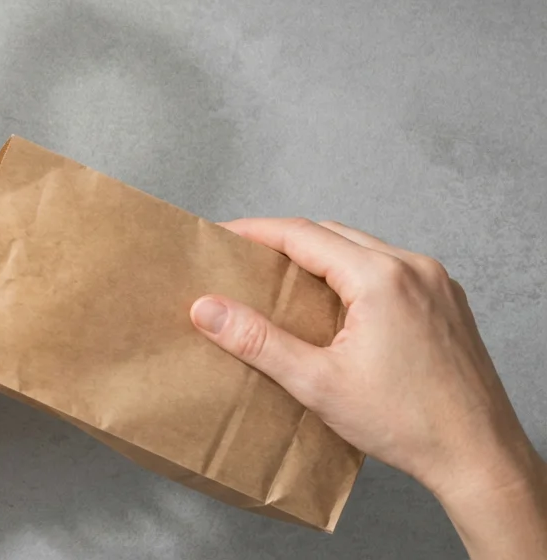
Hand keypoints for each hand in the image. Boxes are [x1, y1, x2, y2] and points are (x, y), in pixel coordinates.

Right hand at [190, 218, 544, 556]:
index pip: (303, 234)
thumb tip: (207, 309)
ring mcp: (436, 283)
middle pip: (333, 234)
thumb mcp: (317, 383)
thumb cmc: (408, 424)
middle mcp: (414, 268)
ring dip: (321, 257)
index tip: (223, 236)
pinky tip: (336, 304)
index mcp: (381, 278)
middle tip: (245, 257)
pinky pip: (391, 270)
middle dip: (285, 240)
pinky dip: (355, 274)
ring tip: (283, 281)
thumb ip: (258, 341)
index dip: (256, 231)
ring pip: (364, 250)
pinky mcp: (447, 302)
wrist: (479, 455)